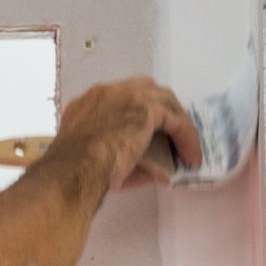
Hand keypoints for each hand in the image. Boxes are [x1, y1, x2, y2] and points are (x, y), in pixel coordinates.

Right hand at [54, 76, 203, 190]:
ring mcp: (126, 96)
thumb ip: (126, 159)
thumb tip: (157, 173)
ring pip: (163, 102)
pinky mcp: (145, 108)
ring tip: (186, 147)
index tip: (148, 133)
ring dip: (177, 123)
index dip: (137, 115)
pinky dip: (186, 138)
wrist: (74, 169)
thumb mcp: (97, 159)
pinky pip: (175, 121)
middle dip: (161, 110)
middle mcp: (106, 93)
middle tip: (172, 133)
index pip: (120, 99)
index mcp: (88, 104)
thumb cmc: (77, 170)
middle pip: (145, 91)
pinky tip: (191, 156)